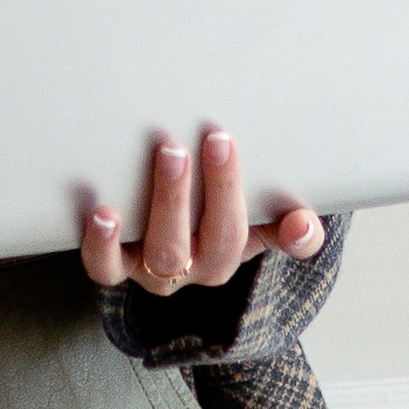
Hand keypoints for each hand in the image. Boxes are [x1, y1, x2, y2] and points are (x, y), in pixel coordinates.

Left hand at [82, 130, 326, 300]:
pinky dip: (102, 244)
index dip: (291, 235)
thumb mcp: (248, 215)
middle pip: (218, 240)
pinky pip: (106, 267)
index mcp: (236, 251)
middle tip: (217, 138)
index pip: (277, 240)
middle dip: (221, 188)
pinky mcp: (116, 265)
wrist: (153, 235)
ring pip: (166, 252)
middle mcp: (199, 267)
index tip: (301, 216)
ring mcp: (155, 269)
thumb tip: (306, 224)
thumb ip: (283, 215)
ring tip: (170, 154)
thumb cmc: (204, 212)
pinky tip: (102, 212)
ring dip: (171, 202)